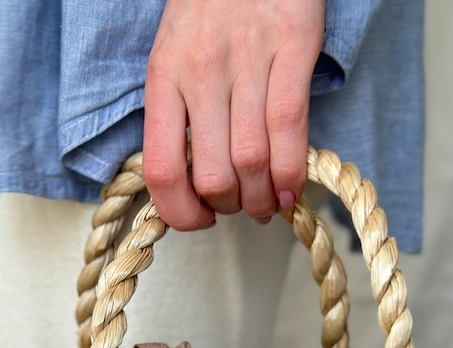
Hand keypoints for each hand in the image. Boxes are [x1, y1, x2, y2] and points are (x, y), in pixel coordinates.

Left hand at [142, 0, 324, 229]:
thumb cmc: (212, 2)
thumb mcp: (176, 54)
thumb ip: (180, 112)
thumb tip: (193, 182)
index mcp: (163, 75)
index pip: (161, 169)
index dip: (180, 213)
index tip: (198, 220)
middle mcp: (201, 69)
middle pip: (212, 176)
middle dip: (229, 208)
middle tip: (240, 206)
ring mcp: (247, 57)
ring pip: (251, 162)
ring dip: (262, 199)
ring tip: (268, 202)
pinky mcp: (292, 45)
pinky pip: (290, 128)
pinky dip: (292, 172)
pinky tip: (292, 189)